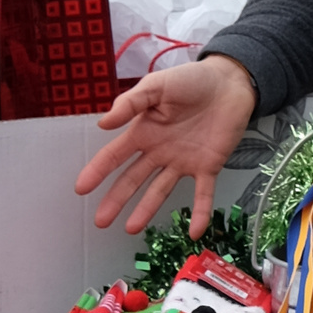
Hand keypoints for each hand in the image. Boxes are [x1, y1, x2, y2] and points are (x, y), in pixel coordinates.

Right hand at [75, 55, 257, 236]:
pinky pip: (203, 194)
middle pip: (133, 179)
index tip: (81, 188)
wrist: (230, 82)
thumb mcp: (156, 85)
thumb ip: (131, 102)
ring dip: (146, 210)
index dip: (98, 171)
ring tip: (131, 229)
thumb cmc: (192, 80)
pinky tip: (193, 232)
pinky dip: (200, 213)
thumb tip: (102, 123)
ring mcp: (183, 162)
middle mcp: (159, 151)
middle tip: (100, 221)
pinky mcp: (208, 166)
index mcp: (144, 131)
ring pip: (160, 190)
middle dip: (116, 199)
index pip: (115, 155)